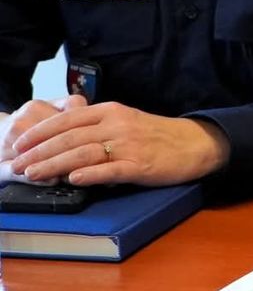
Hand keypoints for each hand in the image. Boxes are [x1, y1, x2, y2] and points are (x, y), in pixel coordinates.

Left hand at [9, 102, 230, 186]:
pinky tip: (74, 179)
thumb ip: (96, 127)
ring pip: (84, 153)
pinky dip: (91, 174)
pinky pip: (111, 169)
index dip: (40, 131)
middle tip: (18, 165)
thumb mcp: (126, 121)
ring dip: (55, 164)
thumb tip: (62, 141)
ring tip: (34, 174)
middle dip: (39, 152)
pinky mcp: (141, 165)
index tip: (20, 143)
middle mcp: (117, 125)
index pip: (67, 119)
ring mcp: (129, 145)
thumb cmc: (157, 135)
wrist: (195, 143)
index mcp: (111, 112)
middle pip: (70, 138)